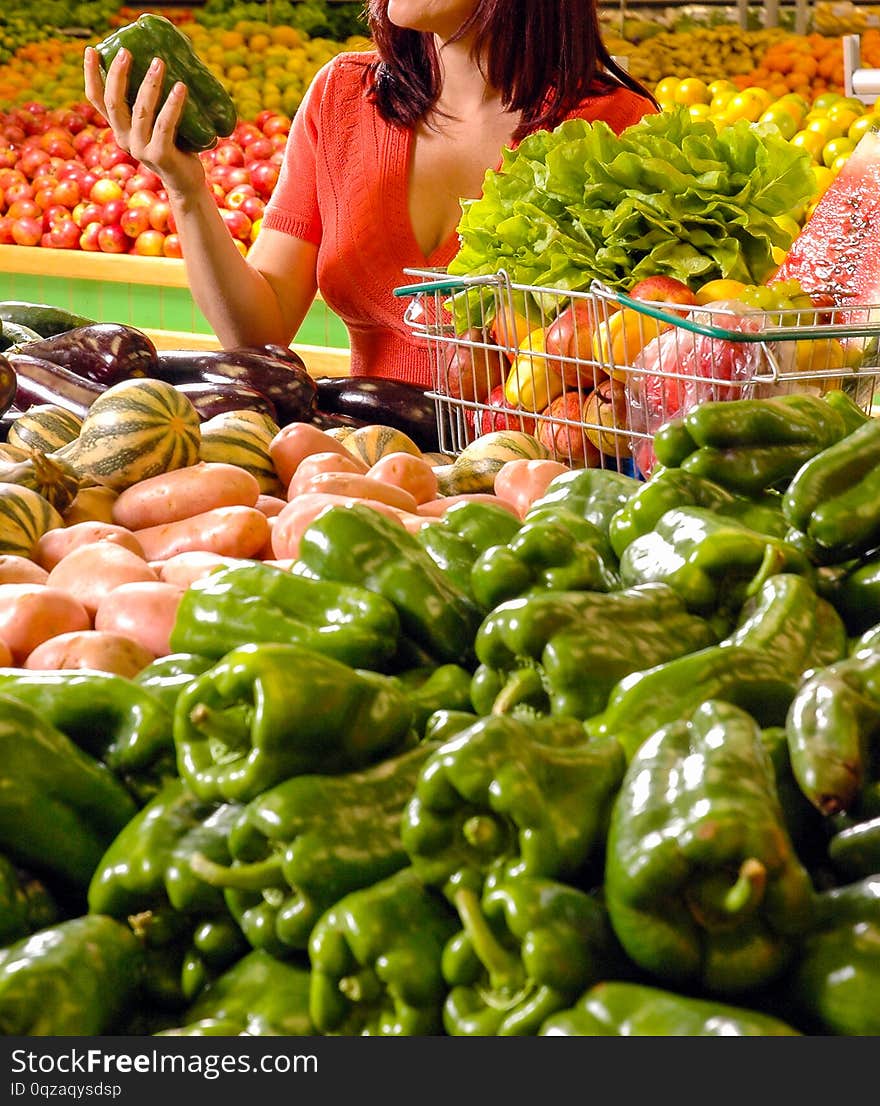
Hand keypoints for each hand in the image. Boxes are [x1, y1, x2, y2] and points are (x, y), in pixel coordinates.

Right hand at [83, 45, 205, 196]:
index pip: (97, 100)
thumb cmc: (174, 147)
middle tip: (127, 51)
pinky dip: (172, 104)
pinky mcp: (160, 155)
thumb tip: (158, 61)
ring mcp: (140, 149)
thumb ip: (149, 104)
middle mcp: (124, 139)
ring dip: (150, 84)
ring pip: (140, 111)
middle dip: (118, 74)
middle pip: (114, 102)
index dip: (91, 75)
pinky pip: (165, 125)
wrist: (186, 183)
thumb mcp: (155, 124)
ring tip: (159, 62)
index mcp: (119, 129)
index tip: (92, 50)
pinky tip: (180, 87)